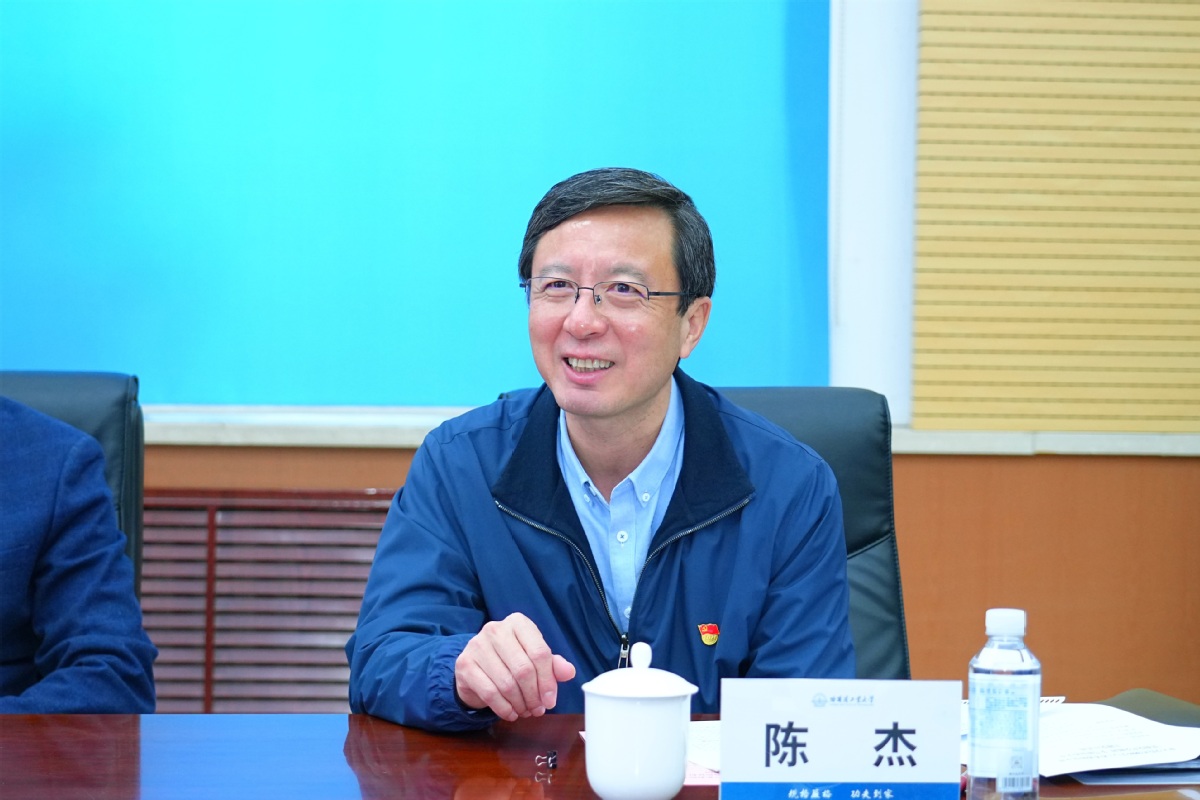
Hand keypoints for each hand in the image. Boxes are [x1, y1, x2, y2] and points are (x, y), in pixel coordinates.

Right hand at [454, 613, 575, 721]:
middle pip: (524, 669)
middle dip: (534, 695)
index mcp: (518, 623)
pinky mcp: (465, 664)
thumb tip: (569, 672)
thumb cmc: (510, 660)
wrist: (475, 665)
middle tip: (538, 709)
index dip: (548, 680)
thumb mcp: (534, 658)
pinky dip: (504, 708)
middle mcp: (496, 629)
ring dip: (520, 704)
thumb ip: (553, 664)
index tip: (551, 700)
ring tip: (525, 711)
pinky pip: (490, 693)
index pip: (539, 652)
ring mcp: (477, 646)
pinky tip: (510, 713)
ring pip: (507, 683)